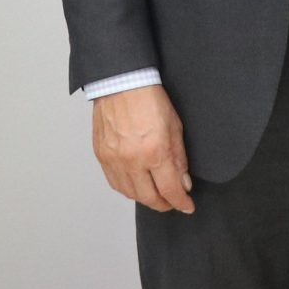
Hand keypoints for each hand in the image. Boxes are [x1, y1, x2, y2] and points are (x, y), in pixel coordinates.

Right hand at [92, 85, 192, 213]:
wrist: (121, 82)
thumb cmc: (148, 98)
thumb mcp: (175, 126)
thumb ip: (179, 158)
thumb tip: (183, 183)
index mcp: (154, 151)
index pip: (170, 190)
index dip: (181, 202)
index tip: (187, 206)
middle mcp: (132, 159)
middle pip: (149, 197)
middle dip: (165, 204)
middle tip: (172, 202)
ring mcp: (114, 159)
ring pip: (130, 194)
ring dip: (145, 198)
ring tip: (155, 194)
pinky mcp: (101, 156)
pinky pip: (114, 183)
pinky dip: (127, 189)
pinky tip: (136, 185)